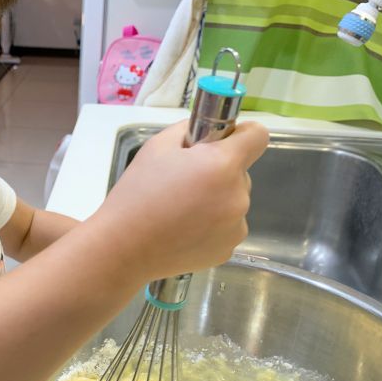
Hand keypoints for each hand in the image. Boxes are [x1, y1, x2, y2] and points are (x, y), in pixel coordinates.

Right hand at [92, 119, 267, 280]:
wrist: (123, 248)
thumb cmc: (136, 194)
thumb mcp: (157, 147)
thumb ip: (189, 130)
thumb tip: (207, 133)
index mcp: (222, 165)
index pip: (257, 136)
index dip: (241, 135)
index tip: (222, 143)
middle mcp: (237, 196)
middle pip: (240, 173)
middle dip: (219, 173)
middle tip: (184, 183)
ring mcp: (235, 227)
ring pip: (233, 201)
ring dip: (216, 201)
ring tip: (180, 211)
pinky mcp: (227, 250)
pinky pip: (227, 228)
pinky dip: (211, 227)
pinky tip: (183, 231)